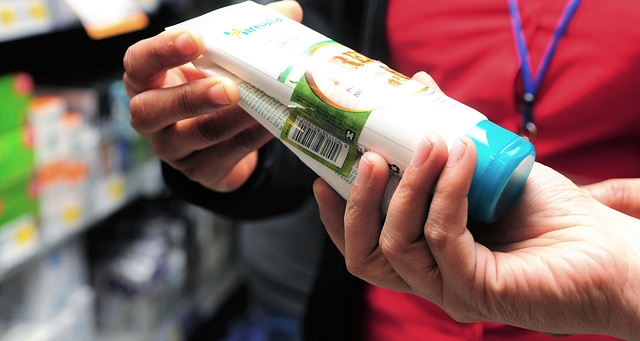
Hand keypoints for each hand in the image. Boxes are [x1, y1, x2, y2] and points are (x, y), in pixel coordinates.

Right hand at [123, 1, 302, 191]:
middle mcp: (151, 116)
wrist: (216, 142)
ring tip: (259, 103)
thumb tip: (290, 10)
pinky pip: (227, 154)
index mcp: (147, 80)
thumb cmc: (208, 88)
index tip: (193, 39)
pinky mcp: (201, 170)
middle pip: (154, 110)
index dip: (161, 52)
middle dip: (192, 97)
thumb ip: (244, 36)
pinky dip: (251, 137)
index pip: (139, 63)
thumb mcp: (216, 62)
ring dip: (232, 119)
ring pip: (197, 135)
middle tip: (229, 87)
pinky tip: (272, 123)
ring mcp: (173, 149)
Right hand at [314, 134, 639, 339]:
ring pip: (397, 245)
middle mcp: (431, 279)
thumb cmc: (549, 212)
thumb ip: (447, 137)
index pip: (364, 247)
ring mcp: (451, 289)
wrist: (607, 247)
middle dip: (359, 203)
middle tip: (369, 156)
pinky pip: (442, 237)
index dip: (339, 216)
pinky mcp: (478, 290)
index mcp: (425, 258)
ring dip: (407, 186)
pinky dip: (445, 191)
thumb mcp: (484, 166)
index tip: (326, 173)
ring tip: (427, 142)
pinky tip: (462, 156)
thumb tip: (418, 87)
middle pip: (366, 255)